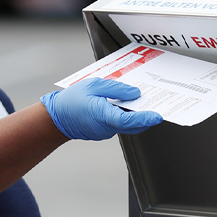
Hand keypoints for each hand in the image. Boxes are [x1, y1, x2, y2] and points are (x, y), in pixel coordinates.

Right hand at [41, 78, 161, 140]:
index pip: (128, 121)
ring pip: (127, 124)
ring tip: (144, 99)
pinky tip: (129, 103)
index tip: (157, 116)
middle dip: (146, 115)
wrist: (57, 118)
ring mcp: (106, 131)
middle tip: (159, 103)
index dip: (145, 119)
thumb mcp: (93, 85)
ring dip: (136, 114)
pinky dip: (127, 115)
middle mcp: (107, 127)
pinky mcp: (105, 131)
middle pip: (133, 124)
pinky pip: (120, 123)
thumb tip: (134, 94)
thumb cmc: (72, 100)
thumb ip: (115, 89)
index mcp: (103, 115)